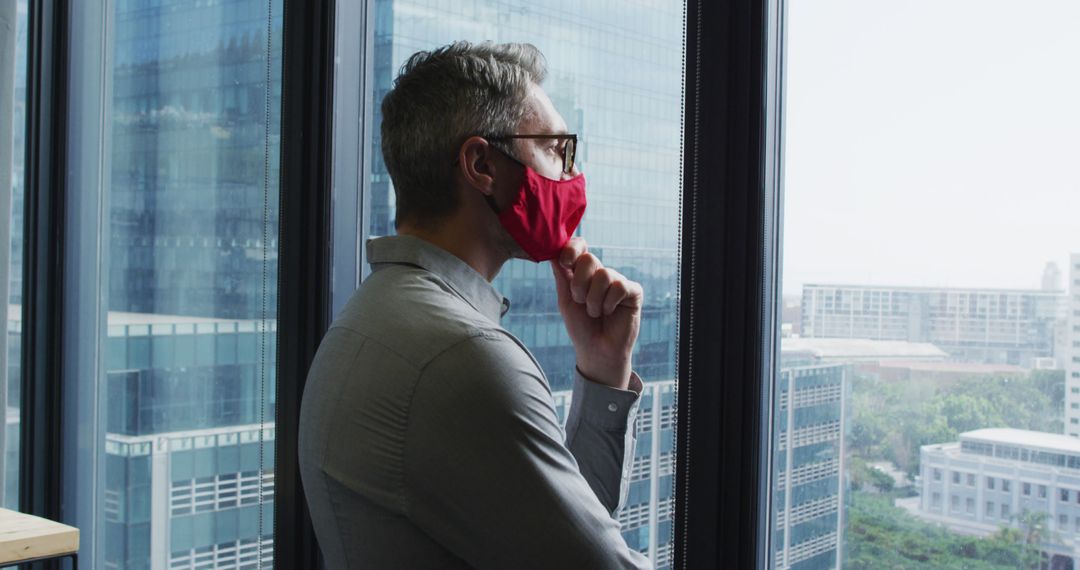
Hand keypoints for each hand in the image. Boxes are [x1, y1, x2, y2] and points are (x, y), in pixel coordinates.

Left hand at [550, 237, 642, 389]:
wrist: (596, 351)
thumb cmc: (581, 327)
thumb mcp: (565, 300)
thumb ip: (562, 276)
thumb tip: (552, 251)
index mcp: (583, 272)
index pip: (579, 246)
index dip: (572, 248)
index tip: (565, 262)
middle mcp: (601, 273)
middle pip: (589, 259)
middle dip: (579, 284)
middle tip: (580, 301)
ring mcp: (618, 281)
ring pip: (604, 274)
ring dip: (593, 299)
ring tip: (595, 313)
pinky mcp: (633, 291)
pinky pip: (619, 286)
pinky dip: (609, 303)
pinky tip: (610, 312)